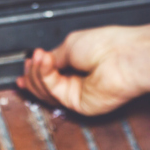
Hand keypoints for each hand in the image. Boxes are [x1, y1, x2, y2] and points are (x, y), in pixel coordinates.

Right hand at [16, 22, 149, 115]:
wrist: (124, 56)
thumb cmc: (107, 45)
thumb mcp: (70, 44)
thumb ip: (53, 58)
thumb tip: (39, 61)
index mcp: (78, 65)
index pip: (51, 73)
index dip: (35, 71)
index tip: (25, 66)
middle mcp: (78, 81)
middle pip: (44, 85)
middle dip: (33, 73)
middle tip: (30, 61)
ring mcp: (78, 94)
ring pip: (46, 91)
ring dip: (37, 73)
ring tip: (37, 58)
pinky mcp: (79, 105)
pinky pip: (54, 93)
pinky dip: (45, 76)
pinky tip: (43, 61)